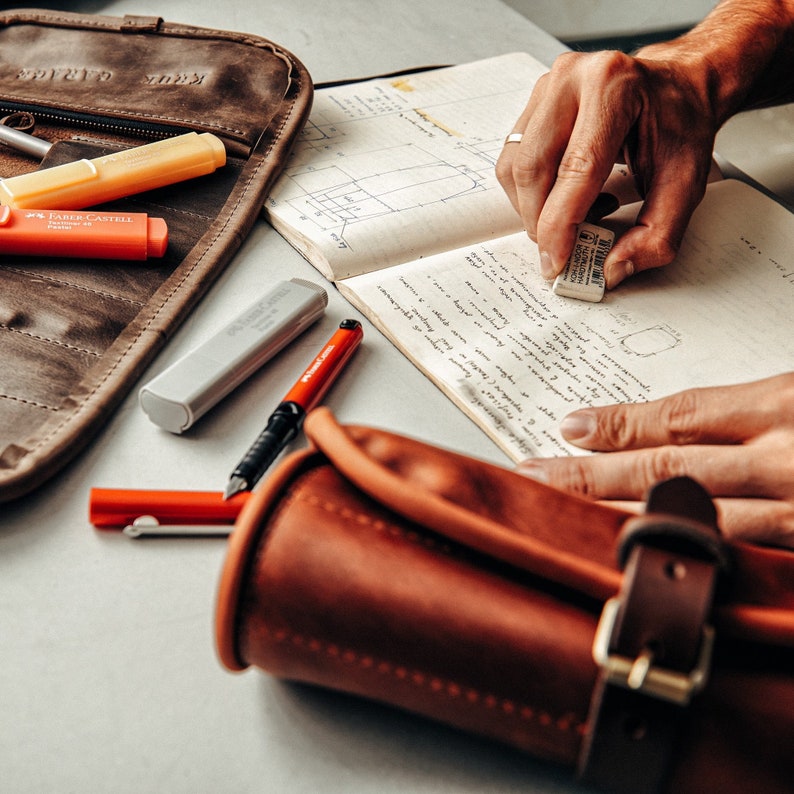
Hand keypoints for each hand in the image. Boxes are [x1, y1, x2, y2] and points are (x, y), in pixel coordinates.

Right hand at [496, 48, 718, 288]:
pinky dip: (532, 193)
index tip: (557, 264)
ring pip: (514, 169)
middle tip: (564, 249)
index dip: (560, 225)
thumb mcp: (686, 184)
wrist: (678, 84)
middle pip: (532, 170)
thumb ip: (656, 235)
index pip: (575, 170)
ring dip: (534, 209)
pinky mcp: (532, 102)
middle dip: (541, 223)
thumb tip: (610, 271)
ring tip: (578, 213)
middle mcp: (572, 78)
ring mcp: (546, 86)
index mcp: (615, 88)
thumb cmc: (679, 126)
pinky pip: (512, 161)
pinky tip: (567, 194)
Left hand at [516, 373, 793, 547]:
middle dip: (591, 477)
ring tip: (565, 517)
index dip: (619, 425)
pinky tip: (641, 556)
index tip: (570, 428)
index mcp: (784, 405)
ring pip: (690, 519)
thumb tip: (680, 426)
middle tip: (535, 476)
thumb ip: (752, 409)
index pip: (679, 416)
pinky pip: (736, 558)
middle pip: (666, 470)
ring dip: (621, 519)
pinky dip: (682, 555)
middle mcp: (786, 460)